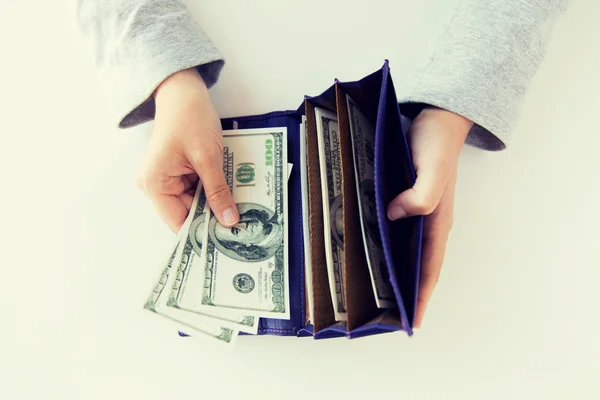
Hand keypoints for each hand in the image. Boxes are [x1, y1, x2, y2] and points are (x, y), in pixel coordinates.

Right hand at [137, 68, 238, 232]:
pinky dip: (212, 190)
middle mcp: (155, 185)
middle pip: (187, 213)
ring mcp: (166, 179)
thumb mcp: (208, 158)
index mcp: (154, 184)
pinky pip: (196, 190)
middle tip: (239, 224)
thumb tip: (229, 220)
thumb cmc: (189, 118)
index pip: (178, 222)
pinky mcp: (177, 173)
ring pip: (195, 203)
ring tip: (237, 207)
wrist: (184, 92)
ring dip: (214, 202)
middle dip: (212, 216)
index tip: (226, 239)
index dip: (202, 231)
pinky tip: (228, 191)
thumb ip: (218, 192)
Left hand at [387, 107, 472, 327]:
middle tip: (384, 315)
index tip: (409, 322)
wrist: (436, 119)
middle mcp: (429, 222)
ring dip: (394, 273)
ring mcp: (417, 212)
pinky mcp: (405, 201)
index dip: (420, 295)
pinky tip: (371, 253)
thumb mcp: (432, 168)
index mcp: (438, 220)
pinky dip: (387, 248)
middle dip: (405, 292)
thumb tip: (394, 216)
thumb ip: (421, 194)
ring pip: (406, 251)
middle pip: (417, 265)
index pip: (429, 267)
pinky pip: (396, 232)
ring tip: (374, 294)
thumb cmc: (437, 143)